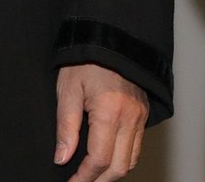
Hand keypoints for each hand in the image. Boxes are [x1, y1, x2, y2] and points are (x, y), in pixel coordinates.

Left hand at [54, 63, 149, 181]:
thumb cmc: (85, 59)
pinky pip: (137, 146)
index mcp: (109, 111)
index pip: (99, 159)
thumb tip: (62, 158)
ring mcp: (140, 116)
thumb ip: (65, 127)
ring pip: (132, 160)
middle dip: (99, 181)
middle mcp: (130, 117)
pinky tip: (108, 159)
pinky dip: (123, 159)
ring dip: (113, 173)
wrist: (109, 37)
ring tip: (93, 176)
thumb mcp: (68, 90)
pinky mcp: (143, 113)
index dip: (84, 177)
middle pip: (119, 167)